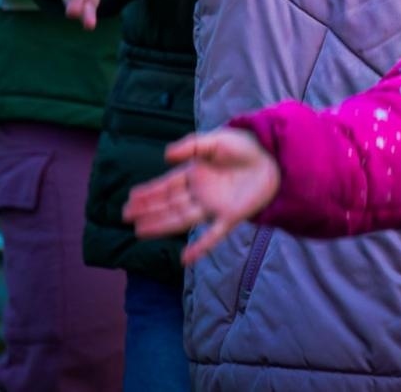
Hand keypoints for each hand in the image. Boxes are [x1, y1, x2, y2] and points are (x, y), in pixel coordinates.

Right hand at [123, 128, 281, 264]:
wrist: (276, 155)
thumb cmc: (246, 146)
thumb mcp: (217, 140)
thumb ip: (192, 146)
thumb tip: (165, 156)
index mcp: (196, 173)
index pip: (167, 185)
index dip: (148, 192)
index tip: (129, 199)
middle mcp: (202, 192)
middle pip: (169, 203)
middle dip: (147, 210)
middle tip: (125, 217)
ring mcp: (215, 206)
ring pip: (182, 218)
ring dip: (162, 225)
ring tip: (140, 231)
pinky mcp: (233, 216)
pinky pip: (213, 235)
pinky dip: (200, 248)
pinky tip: (185, 259)